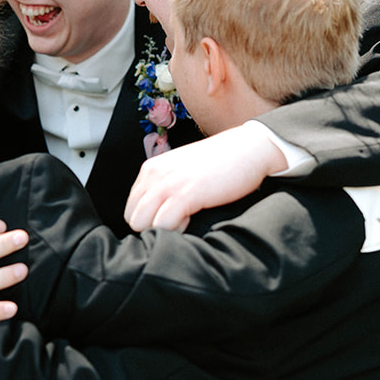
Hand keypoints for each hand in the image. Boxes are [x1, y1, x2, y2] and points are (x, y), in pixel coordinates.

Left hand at [125, 123, 287, 230]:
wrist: (249, 149)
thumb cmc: (221, 163)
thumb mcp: (183, 171)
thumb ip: (166, 187)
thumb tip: (158, 213)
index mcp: (151, 169)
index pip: (131, 207)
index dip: (148, 219)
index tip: (169, 217)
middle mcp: (154, 175)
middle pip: (132, 218)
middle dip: (151, 227)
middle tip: (176, 222)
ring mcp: (167, 184)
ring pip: (141, 223)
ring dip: (161, 230)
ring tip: (183, 221)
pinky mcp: (184, 194)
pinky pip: (162, 225)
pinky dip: (175, 231)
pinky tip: (190, 220)